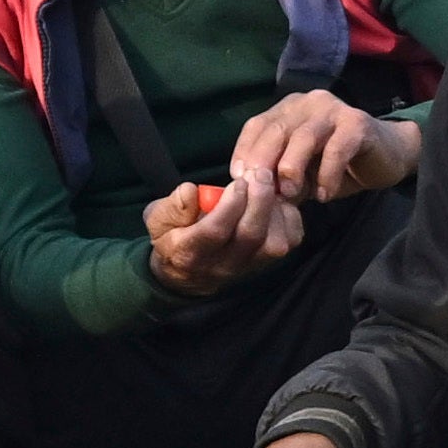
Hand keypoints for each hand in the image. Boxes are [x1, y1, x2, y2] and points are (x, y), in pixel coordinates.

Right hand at [143, 169, 306, 298]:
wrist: (187, 273)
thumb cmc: (172, 236)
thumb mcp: (158, 220)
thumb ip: (171, 206)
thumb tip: (191, 190)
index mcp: (189, 252)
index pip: (215, 231)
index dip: (230, 204)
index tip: (238, 181)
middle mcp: (222, 264)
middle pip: (250, 236)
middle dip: (259, 200)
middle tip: (260, 174)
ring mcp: (248, 266)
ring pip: (274, 243)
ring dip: (276, 210)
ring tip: (268, 186)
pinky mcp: (268, 263)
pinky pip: (289, 242)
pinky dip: (289, 218)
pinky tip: (278, 202)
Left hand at [218, 88, 418, 224]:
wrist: (388, 157)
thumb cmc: (338, 166)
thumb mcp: (300, 171)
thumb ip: (277, 175)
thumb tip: (250, 193)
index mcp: (289, 109)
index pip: (256, 126)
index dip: (244, 153)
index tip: (241, 183)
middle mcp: (309, 102)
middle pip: (276, 129)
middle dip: (264, 163)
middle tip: (262, 193)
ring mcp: (335, 109)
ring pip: (304, 137)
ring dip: (292, 169)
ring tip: (292, 195)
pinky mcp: (358, 122)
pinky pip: (336, 149)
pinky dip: (326, 175)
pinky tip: (325, 195)